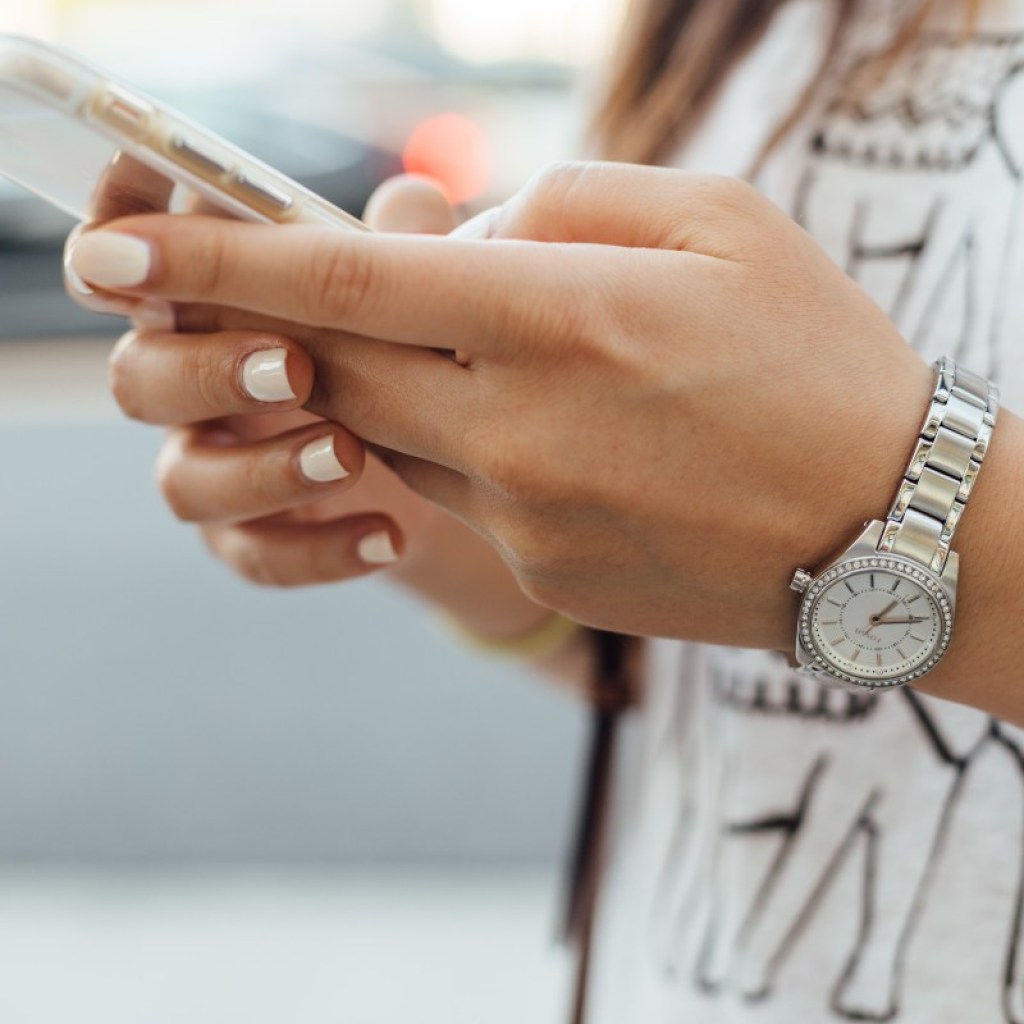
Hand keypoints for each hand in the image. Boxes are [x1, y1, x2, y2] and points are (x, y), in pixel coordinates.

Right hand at [65, 176, 462, 586]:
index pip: (128, 264)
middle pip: (137, 378)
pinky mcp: (251, 535)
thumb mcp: (414, 291)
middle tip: (295, 366)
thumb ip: (405, 247)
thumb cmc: (407, 348)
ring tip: (351, 455)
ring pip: (183, 481)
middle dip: (207, 370)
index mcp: (208, 304)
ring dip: (261, 469)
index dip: (118, 239)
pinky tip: (389, 534)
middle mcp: (191, 382)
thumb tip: (416, 202)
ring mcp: (216, 464)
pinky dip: (320, 550)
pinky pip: (255, 555)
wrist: (446, 462)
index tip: (142, 231)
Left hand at [67, 161, 935, 649]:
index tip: (121, 254)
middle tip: (295, 287)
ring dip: (395, 382)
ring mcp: (526, 515)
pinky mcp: (542, 569)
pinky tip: (554, 430)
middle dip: (292, 323)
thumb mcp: (718, 221)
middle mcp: (523, 428)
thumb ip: (565, 202)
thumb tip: (456, 232)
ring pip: (389, 433)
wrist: (883, 527)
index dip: (223, 260)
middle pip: (338, 366)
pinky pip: (456, 494)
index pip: (349, 281)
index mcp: (565, 318)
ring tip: (489, 351)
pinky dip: (463, 444)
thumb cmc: (819, 357)